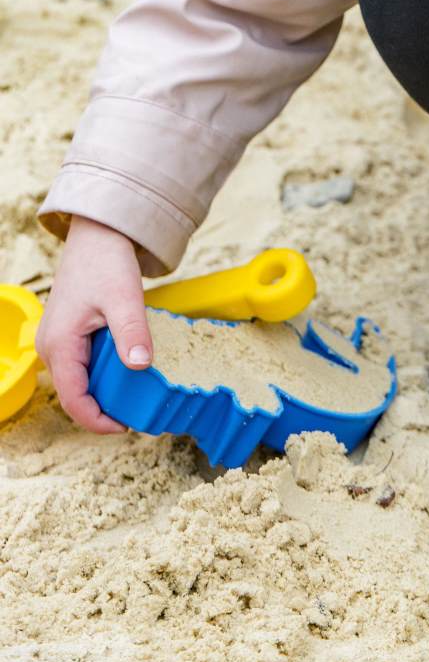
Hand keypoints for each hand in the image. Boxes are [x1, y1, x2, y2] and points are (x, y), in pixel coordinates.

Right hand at [34, 216, 152, 434]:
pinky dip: (103, 372)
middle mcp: (52, 347)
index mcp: (59, 344)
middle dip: (104, 409)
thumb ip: (131, 333)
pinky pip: (83, 364)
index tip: (126, 428)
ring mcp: (58, 340)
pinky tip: (128, 368)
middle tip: (138, 413)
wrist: (98, 233)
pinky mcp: (69, 333)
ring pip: (79, 380)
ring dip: (105, 390)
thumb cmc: (106, 262)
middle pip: (75, 394)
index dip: (98, 421)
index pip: (74, 399)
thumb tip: (141, 367)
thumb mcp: (124, 298)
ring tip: (137, 394)